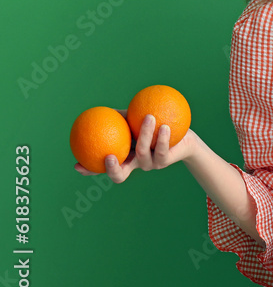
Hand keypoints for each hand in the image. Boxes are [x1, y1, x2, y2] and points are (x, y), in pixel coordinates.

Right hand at [72, 109, 201, 183]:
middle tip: (109, 157)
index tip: (77, 166)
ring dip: (145, 134)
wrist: (181, 136)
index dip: (90, 170)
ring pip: (143, 153)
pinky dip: (162, 137)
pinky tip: (164, 126)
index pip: (103, 168)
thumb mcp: (133, 120)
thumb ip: (118, 118)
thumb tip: (98, 111)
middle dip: (113, 170)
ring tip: (148, 118)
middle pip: (120, 175)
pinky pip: (161, 149)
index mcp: (124, 157)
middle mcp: (135, 164)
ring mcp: (149, 164)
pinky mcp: (164, 161)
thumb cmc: (154, 126)